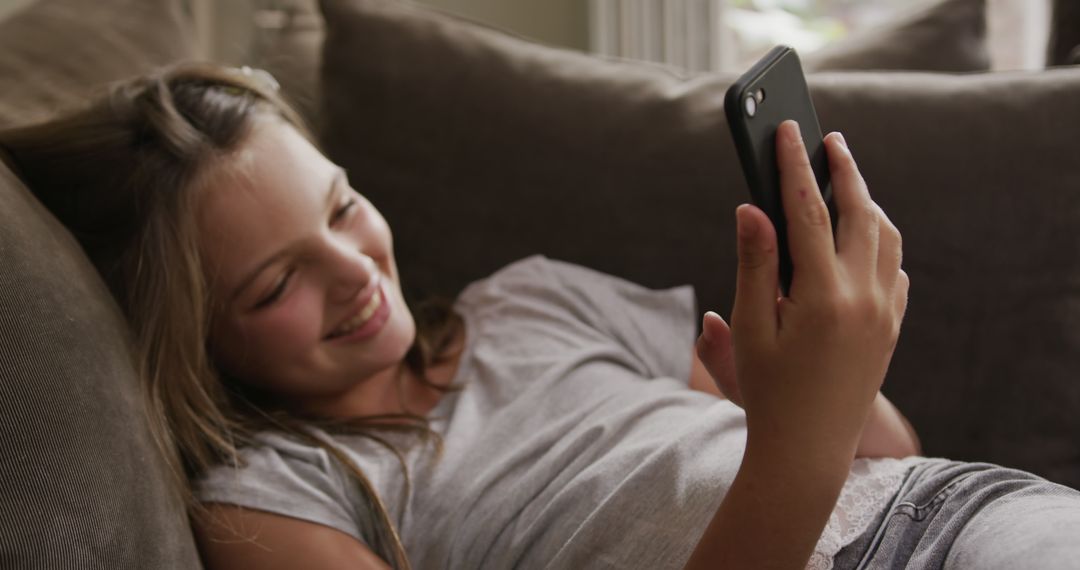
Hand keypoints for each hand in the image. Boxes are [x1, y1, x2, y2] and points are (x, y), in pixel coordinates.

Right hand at [697, 121, 908, 451]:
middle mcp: (862, 297)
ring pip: (885, 236)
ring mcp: (884, 311)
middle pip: (858, 211)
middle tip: (827, 138)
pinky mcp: (892, 327)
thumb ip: (754, 263)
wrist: (808, 448)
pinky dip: (880, 240)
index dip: (793, 165)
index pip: (807, 210)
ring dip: (866, 202)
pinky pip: (895, 267)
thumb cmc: (767, 390)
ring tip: (845, 180)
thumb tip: (753, 207)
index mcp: (821, 295)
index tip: (786, 130)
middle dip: (843, 169)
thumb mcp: (751, 327)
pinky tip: (862, 236)